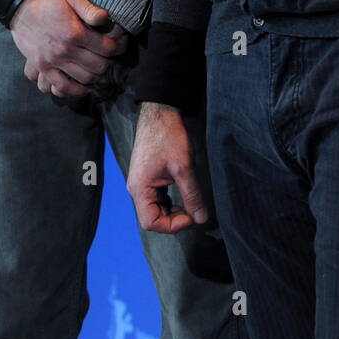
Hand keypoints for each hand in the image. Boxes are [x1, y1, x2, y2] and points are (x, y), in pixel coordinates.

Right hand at [10, 0, 127, 98]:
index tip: (121, 44)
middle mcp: (65, 50)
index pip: (107, 48)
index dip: (119, 47)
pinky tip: (84, 86)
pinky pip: (61, 87)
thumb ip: (88, 8)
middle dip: (109, 62)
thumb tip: (105, 18)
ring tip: (98, 68)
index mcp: (75, 32)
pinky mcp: (42, 67)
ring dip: (95, 76)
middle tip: (111, 56)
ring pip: (84, 79)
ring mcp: (53, 61)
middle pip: (98, 66)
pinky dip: (75, 90)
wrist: (19, 4)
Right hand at [127, 102, 208, 233]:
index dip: (172, 225)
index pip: (151, 222)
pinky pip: (157, 198)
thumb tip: (201, 218)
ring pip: (156, 209)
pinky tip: (183, 194)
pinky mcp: (148, 177)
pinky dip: (170, 201)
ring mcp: (141, 183)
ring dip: (173, 211)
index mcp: (140, 189)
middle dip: (174, 219)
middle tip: (194, 211)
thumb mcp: (183, 167)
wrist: (160, 113)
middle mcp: (137, 189)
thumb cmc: (168, 137)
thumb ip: (192, 195)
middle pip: (152, 218)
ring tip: (190, 203)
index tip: (191, 216)